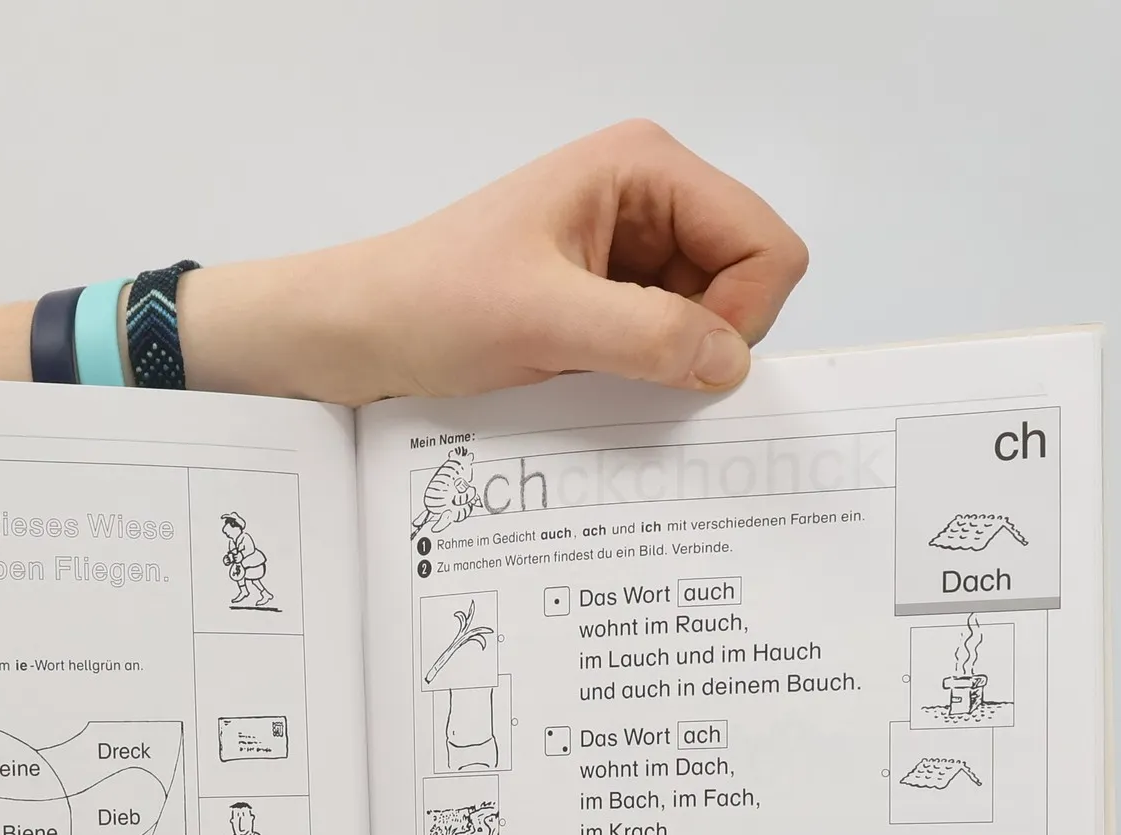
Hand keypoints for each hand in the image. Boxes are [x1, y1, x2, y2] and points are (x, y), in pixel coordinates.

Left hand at [183, 120, 808, 405]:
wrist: (356, 331)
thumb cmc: (430, 304)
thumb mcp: (543, 322)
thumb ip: (647, 338)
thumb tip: (731, 363)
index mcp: (645, 167)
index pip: (764, 242)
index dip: (742, 315)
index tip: (681, 363)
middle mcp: (647, 197)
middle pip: (745, 280)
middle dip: (708, 338)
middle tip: (630, 371)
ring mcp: (629, 247)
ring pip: (709, 317)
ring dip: (670, 359)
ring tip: (596, 372)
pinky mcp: (605, 295)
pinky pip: (664, 340)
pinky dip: (646, 370)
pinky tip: (592, 381)